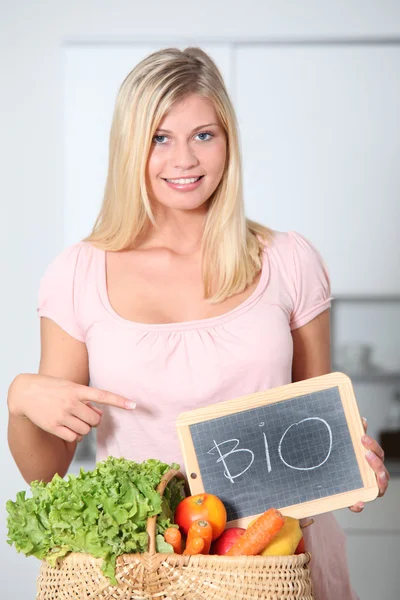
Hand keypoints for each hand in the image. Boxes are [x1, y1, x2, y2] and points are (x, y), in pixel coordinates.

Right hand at [8, 373, 135, 442]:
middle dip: (94, 420)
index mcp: (78, 390)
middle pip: (96, 419)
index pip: (103, 395)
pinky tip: (69, 428)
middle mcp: (71, 402)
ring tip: (74, 420)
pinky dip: (75, 435)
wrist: (25, 392)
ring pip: (86, 430)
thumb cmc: (51, 388)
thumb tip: (98, 414)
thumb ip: (84, 399)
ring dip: (84, 428)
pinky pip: (74, 437)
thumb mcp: (70, 387)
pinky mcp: (54, 426)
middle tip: (86, 415)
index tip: (134, 406)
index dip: (120, 401)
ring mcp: (62, 415)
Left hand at [349, 417, 389, 511]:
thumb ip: (356, 434)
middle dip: (376, 462)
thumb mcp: (349, 449)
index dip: (373, 447)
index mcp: (372, 463)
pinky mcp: (356, 501)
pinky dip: (359, 505)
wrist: (331, 482)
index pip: (378, 455)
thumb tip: (361, 420)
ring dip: (379, 482)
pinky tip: (358, 502)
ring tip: (376, 476)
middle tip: (366, 454)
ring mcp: (367, 490)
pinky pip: (359, 505)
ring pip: (378, 489)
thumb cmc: (347, 463)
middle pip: (381, 471)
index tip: (363, 438)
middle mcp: (373, 477)